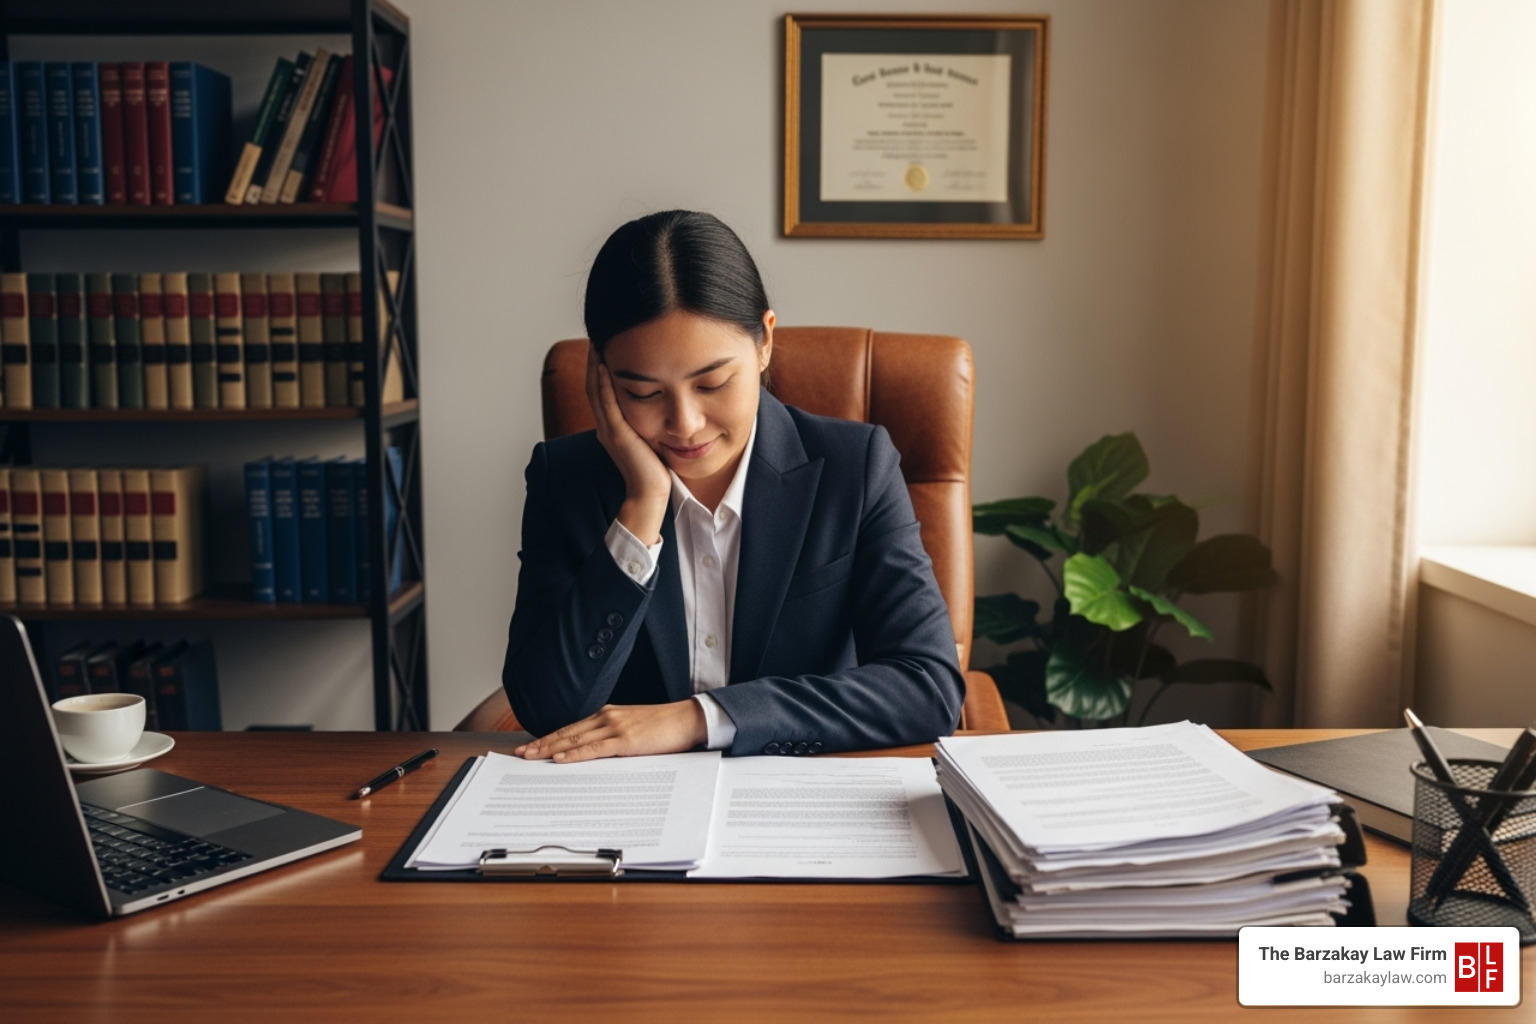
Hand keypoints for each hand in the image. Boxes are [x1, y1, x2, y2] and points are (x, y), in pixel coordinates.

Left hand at [513, 701, 707, 762]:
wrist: (688, 719)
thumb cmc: (665, 727)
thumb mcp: (634, 728)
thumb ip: (614, 737)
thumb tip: (595, 754)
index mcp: (608, 715)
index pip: (571, 728)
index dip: (548, 737)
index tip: (530, 745)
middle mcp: (607, 717)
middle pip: (566, 733)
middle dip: (541, 744)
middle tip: (519, 753)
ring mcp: (615, 727)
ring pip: (575, 740)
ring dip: (550, 749)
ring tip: (531, 757)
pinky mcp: (625, 740)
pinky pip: (594, 749)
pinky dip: (574, 754)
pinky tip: (560, 759)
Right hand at [586, 344, 669, 543]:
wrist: (651, 495)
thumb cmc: (656, 470)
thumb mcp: (651, 438)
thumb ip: (650, 420)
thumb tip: (663, 401)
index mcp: (613, 425)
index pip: (602, 389)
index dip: (601, 366)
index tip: (608, 342)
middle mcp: (607, 425)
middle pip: (594, 384)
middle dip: (596, 358)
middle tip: (599, 333)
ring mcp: (609, 429)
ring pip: (596, 390)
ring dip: (596, 364)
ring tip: (598, 340)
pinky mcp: (617, 434)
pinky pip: (606, 403)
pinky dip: (604, 382)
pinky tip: (606, 364)